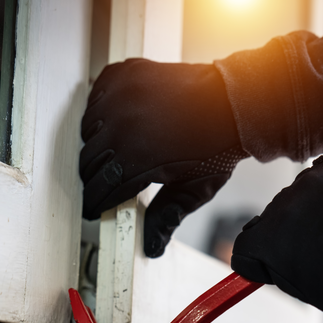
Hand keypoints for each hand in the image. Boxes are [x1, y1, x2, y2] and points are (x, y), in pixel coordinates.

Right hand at [80, 58, 246, 256]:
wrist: (234, 101)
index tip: (94, 208)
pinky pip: (96, 97)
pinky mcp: (123, 75)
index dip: (94, 203)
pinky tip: (118, 119)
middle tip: (108, 180)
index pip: (98, 189)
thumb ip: (166, 217)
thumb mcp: (193, 189)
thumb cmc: (217, 146)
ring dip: (97, 142)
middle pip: (88, 161)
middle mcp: (122, 126)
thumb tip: (151, 246)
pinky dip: (102, 109)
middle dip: (95, 176)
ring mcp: (120, 97)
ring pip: (88, 129)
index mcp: (136, 159)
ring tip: (117, 149)